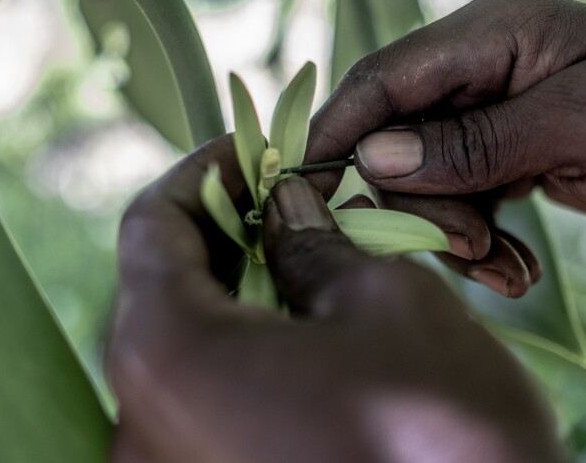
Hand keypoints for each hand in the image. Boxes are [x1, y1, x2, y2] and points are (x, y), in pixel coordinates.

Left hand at [108, 136, 563, 462]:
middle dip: (224, 230)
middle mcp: (143, 422)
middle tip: (288, 197)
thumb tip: (287, 209)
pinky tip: (304, 331)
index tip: (255, 152)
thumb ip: (317, 243)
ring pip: (185, 346)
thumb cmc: (442, 434)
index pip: (152, 226)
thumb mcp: (388, 303)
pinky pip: (205, 399)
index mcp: (170, 354)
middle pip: (161, 288)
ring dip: (237, 290)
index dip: (205, 173)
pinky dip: (243, 349)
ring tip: (305, 257)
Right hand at [305, 0, 585, 292]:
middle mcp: (482, 67)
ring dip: (454, 232)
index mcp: (496, 32)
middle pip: (399, 137)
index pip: (387, 76)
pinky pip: (460, 199)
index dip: (341, 130)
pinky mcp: (503, 153)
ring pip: (426, 178)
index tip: (310, 187)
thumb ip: (474, 142)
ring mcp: (491, 113)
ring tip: (507, 270)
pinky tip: (515, 267)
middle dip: (423, 203)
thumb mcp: (582, 127)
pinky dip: (479, 240)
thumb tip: (373, 158)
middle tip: (471, 248)